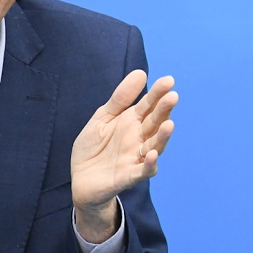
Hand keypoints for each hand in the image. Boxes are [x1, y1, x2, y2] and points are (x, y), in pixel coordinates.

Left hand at [71, 71, 177, 242]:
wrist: (80, 180)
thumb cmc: (93, 148)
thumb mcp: (102, 118)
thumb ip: (120, 98)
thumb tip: (140, 72)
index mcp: (132, 122)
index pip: (149, 105)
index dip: (158, 93)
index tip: (168, 80)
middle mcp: (139, 138)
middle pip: (155, 123)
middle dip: (164, 110)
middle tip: (173, 96)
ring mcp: (136, 157)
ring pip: (155, 146)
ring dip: (163, 137)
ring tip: (169, 124)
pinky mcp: (129, 176)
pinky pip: (143, 171)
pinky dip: (149, 164)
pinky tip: (152, 154)